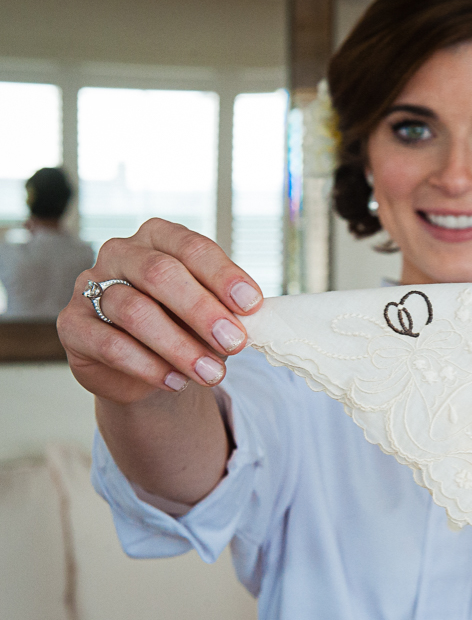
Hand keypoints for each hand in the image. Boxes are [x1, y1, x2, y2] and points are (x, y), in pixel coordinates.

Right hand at [58, 218, 263, 404]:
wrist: (145, 365)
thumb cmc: (184, 325)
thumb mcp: (210, 313)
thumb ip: (226, 310)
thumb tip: (251, 322)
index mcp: (159, 237)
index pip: (192, 247)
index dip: (223, 275)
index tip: (251, 305)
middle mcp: (120, 254)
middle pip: (160, 273)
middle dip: (202, 310)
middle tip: (234, 342)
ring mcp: (89, 286)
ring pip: (134, 311)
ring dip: (179, 346)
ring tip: (211, 373)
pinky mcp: (72, 325)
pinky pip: (109, 343)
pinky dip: (148, 366)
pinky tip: (176, 382)